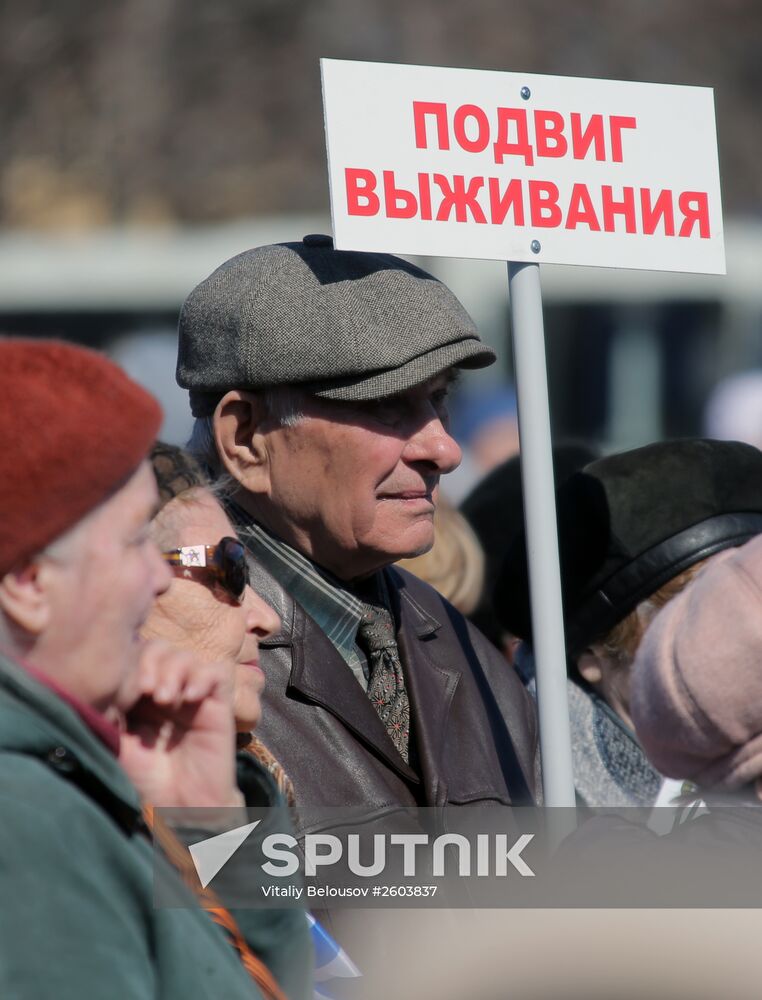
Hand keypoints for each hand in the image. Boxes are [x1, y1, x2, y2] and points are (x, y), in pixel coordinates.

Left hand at [117, 640, 243, 808]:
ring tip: (166, 699)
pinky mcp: (218, 704)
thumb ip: (113, 705)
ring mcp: (192, 695)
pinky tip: (190, 698)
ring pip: (186, 656)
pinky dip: (201, 678)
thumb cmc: (146, 778)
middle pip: (160, 648)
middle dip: (150, 662)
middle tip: (146, 690)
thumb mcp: (117, 739)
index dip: (130, 660)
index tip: (125, 688)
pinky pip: (215, 673)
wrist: (178, 806)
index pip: (135, 654)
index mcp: (139, 693)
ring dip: (173, 671)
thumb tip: (108, 675)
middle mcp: (166, 688)